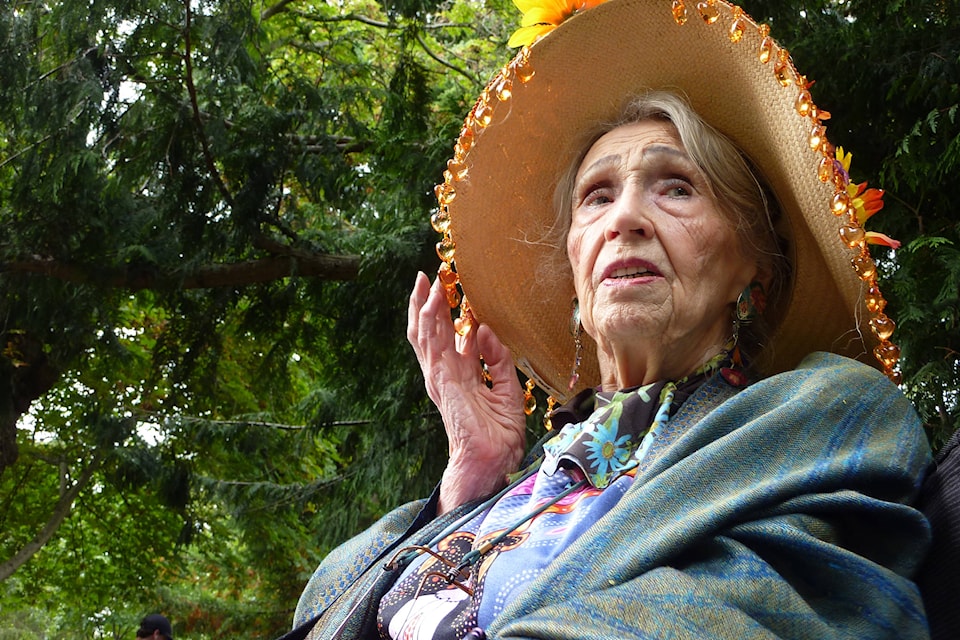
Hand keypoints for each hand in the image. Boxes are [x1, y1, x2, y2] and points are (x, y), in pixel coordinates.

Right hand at [407, 271, 525, 513]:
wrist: (490, 460)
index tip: (452, 290)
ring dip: (423, 305)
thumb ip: (499, 359)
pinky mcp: (441, 379)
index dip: (449, 315)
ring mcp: (440, 376)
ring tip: (426, 280)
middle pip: (430, 332)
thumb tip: (488, 330)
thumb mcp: (508, 389)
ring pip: (424, 333)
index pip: (449, 338)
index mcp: (462, 376)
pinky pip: (431, 343)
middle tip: (428, 277)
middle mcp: (447, 374)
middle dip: (427, 304)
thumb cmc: (499, 435)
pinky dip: (428, 319)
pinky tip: (431, 300)